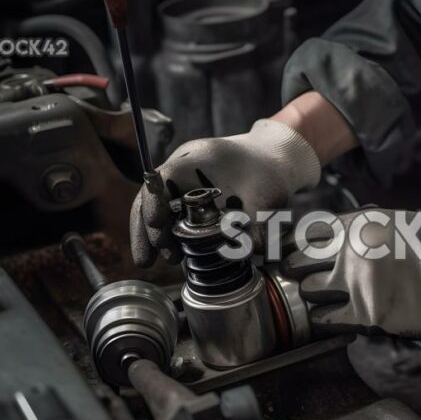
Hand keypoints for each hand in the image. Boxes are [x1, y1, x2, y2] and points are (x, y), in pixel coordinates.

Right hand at [130, 119, 320, 266]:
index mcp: (198, 159)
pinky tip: (172, 254)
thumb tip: (248, 251)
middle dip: (148, 228)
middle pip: (151, 196)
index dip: (155, 201)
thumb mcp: (267, 196)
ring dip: (154, 235)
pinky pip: (169, 215)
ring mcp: (182, 183)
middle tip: (162, 256)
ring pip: (155, 207)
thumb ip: (258, 222)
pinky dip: (167, 235)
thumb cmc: (268, 172)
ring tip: (163, 260)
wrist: (272, 161)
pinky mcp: (186, 197)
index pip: (164, 178)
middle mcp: (183, 169)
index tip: (156, 226)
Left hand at [279, 209, 420, 337]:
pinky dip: (322, 319)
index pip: (307, 231)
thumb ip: (364, 225)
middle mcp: (352, 249)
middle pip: (300, 259)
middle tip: (293, 275)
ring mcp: (358, 281)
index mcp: (359, 224)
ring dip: (309, 294)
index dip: (294, 243)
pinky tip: (322, 318)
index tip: (290, 251)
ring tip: (312, 297)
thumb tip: (338, 231)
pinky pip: (328, 318)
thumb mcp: (396, 221)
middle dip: (295, 268)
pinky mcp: (367, 312)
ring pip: (310, 289)